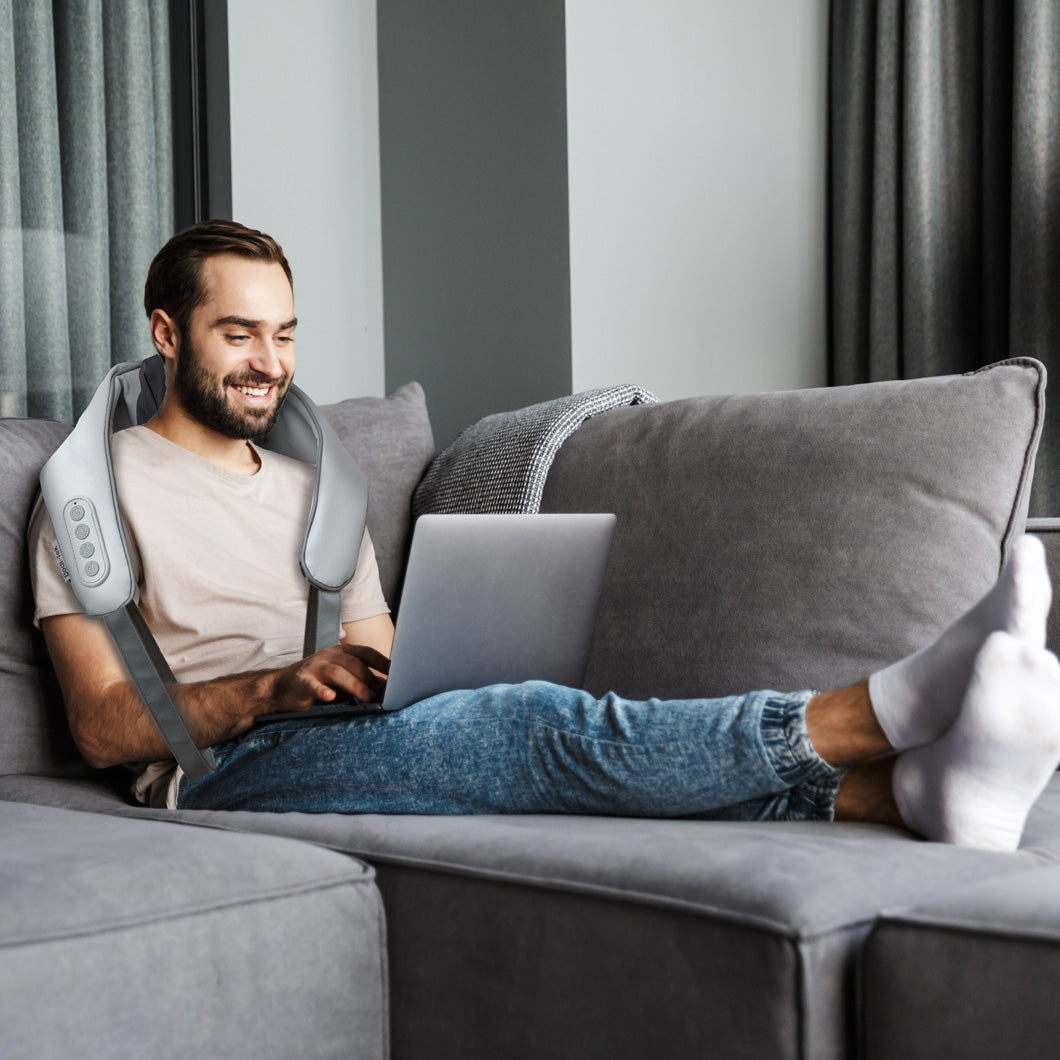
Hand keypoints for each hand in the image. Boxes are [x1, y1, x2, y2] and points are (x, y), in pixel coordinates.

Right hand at [269, 644, 390, 713]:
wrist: (283, 688)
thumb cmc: (319, 683)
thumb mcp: (345, 680)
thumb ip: (365, 681)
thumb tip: (391, 689)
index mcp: (343, 652)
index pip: (367, 653)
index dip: (384, 662)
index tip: (400, 673)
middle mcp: (330, 655)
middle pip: (355, 663)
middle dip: (372, 679)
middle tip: (386, 694)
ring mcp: (315, 667)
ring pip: (337, 672)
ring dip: (355, 685)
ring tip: (368, 698)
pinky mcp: (301, 681)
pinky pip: (313, 685)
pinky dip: (322, 691)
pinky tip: (329, 697)